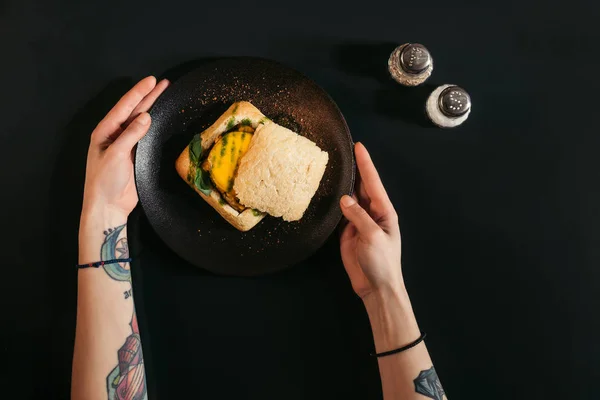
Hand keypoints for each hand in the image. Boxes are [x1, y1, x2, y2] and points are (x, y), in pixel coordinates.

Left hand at [81, 76, 169, 221]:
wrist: (108, 205)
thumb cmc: (104, 181)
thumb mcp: (116, 155)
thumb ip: (130, 135)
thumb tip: (146, 116)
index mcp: (105, 131)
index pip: (124, 107)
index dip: (138, 93)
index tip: (151, 81)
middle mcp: (115, 134)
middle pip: (133, 111)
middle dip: (148, 96)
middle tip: (163, 83)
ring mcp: (126, 144)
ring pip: (141, 121)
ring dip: (152, 107)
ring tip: (164, 94)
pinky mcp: (135, 155)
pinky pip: (146, 135)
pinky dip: (154, 125)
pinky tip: (161, 117)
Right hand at [339, 143, 402, 300]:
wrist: (376, 287)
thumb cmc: (382, 262)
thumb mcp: (372, 236)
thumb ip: (358, 216)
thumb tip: (344, 198)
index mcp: (384, 211)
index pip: (373, 182)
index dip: (366, 164)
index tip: (359, 146)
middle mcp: (371, 212)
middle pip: (361, 186)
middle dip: (354, 168)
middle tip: (342, 150)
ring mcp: (358, 222)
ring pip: (349, 198)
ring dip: (342, 184)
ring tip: (332, 166)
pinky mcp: (346, 232)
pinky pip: (339, 213)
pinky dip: (333, 202)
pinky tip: (326, 191)